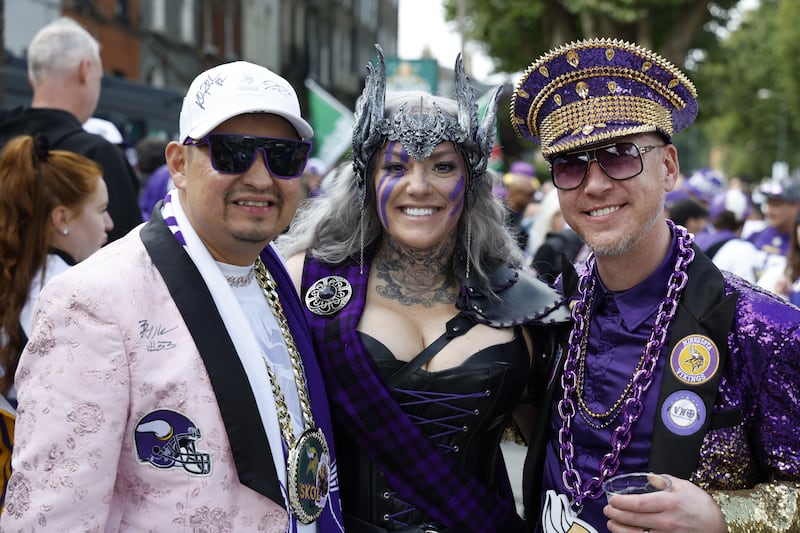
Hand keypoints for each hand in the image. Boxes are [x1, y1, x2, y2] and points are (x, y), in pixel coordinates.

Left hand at [603, 475, 726, 532]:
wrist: (718, 528)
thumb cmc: (701, 506)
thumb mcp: (684, 486)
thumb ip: (663, 481)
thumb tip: (648, 477)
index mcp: (669, 503)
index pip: (638, 503)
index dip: (621, 502)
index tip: (612, 500)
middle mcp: (666, 521)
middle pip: (633, 520)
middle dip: (616, 515)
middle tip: (607, 510)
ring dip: (620, 530)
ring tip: (611, 523)